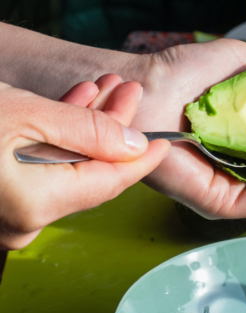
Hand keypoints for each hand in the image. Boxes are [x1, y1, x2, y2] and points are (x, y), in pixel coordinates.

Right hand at [0, 76, 169, 248]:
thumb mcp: (26, 114)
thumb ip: (87, 131)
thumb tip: (134, 145)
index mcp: (36, 205)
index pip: (110, 183)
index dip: (141, 160)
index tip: (163, 142)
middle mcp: (26, 221)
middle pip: (91, 173)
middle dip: (112, 130)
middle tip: (128, 93)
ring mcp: (11, 215)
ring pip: (67, 170)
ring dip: (86, 129)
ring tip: (103, 90)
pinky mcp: (2, 200)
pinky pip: (42, 173)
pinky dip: (57, 141)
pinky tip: (71, 108)